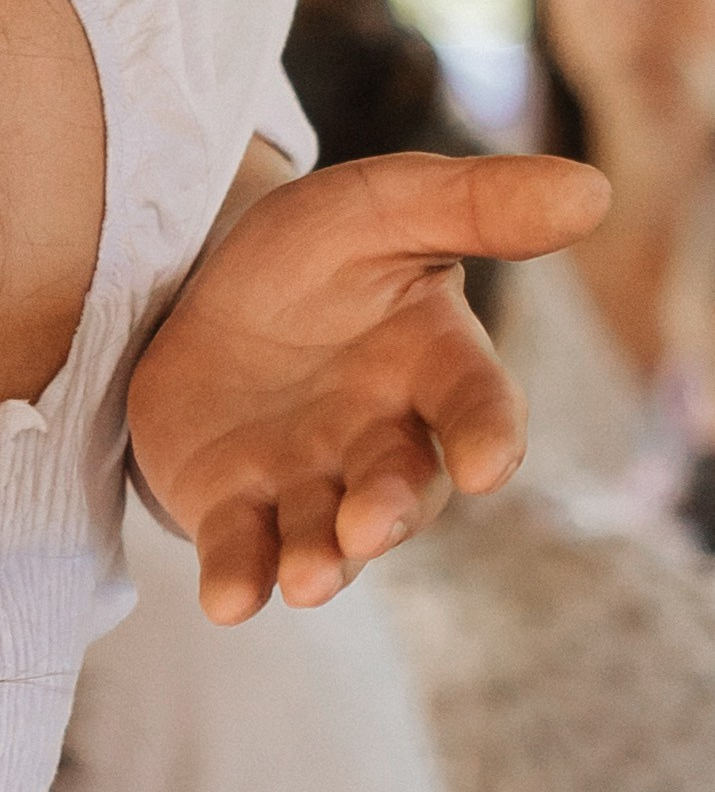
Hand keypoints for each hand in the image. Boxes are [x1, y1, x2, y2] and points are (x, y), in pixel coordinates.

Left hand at [127, 151, 607, 621]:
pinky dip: (239, 577)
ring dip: (320, 562)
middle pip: (401, 486)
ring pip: (326, 535)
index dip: (487, 435)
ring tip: (309, 578)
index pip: (478, 406)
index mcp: (432, 366)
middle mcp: (381, 440)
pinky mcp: (236, 508)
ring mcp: (309, 483)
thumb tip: (592, 189)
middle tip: (369, 525)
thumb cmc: (317, 249)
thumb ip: (476, 203)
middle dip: (388, 509)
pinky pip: (242, 551)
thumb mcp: (382, 204)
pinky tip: (227, 602)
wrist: (199, 275)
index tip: (488, 465)